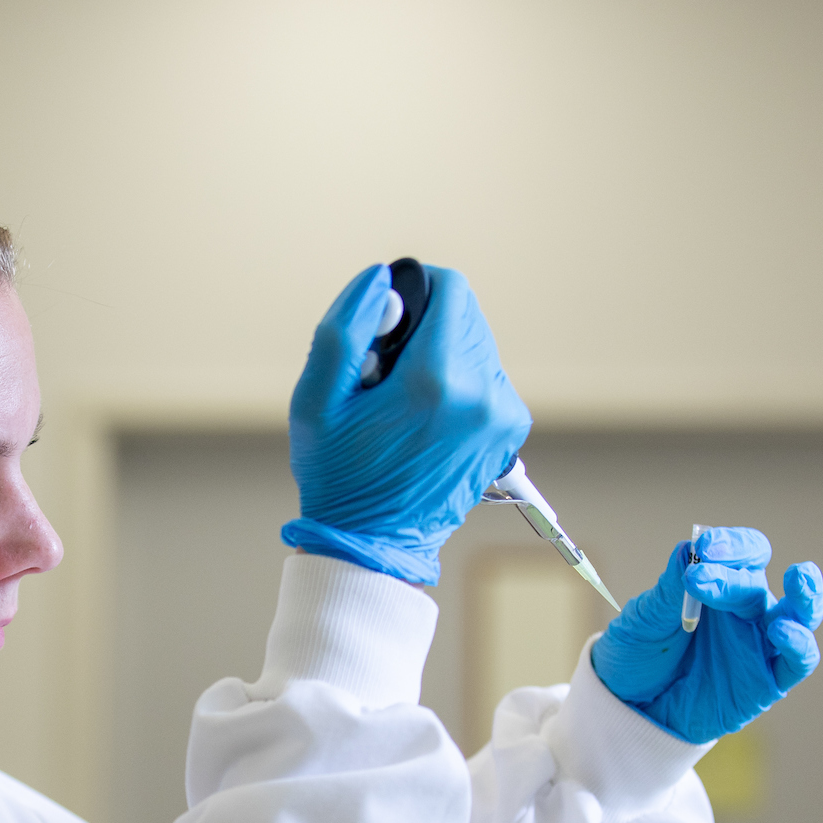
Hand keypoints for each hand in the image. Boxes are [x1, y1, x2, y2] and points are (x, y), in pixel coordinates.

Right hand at [280, 263, 530, 584]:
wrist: (372, 544)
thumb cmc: (338, 476)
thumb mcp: (315, 401)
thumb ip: (342, 328)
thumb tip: (379, 279)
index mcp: (435, 381)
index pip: (451, 289)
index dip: (414, 292)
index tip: (385, 330)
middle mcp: (481, 395)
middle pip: (465, 314)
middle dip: (424, 330)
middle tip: (386, 379)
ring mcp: (501, 415)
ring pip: (476, 344)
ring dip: (441, 356)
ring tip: (403, 404)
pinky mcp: (508, 431)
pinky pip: (485, 377)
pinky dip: (458, 384)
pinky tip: (425, 418)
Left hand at [591, 526, 822, 743]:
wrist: (628, 708)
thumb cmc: (638, 656)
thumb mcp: (644, 620)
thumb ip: (669, 589)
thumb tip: (690, 549)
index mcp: (721, 586)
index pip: (746, 554)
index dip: (733, 546)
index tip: (705, 547)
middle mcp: (746, 612)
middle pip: (758, 584)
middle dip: (733, 578)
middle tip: (699, 577)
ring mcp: (760, 646)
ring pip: (800, 615)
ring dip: (807, 595)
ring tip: (800, 575)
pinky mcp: (767, 683)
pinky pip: (798, 661)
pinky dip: (799, 643)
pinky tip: (782, 630)